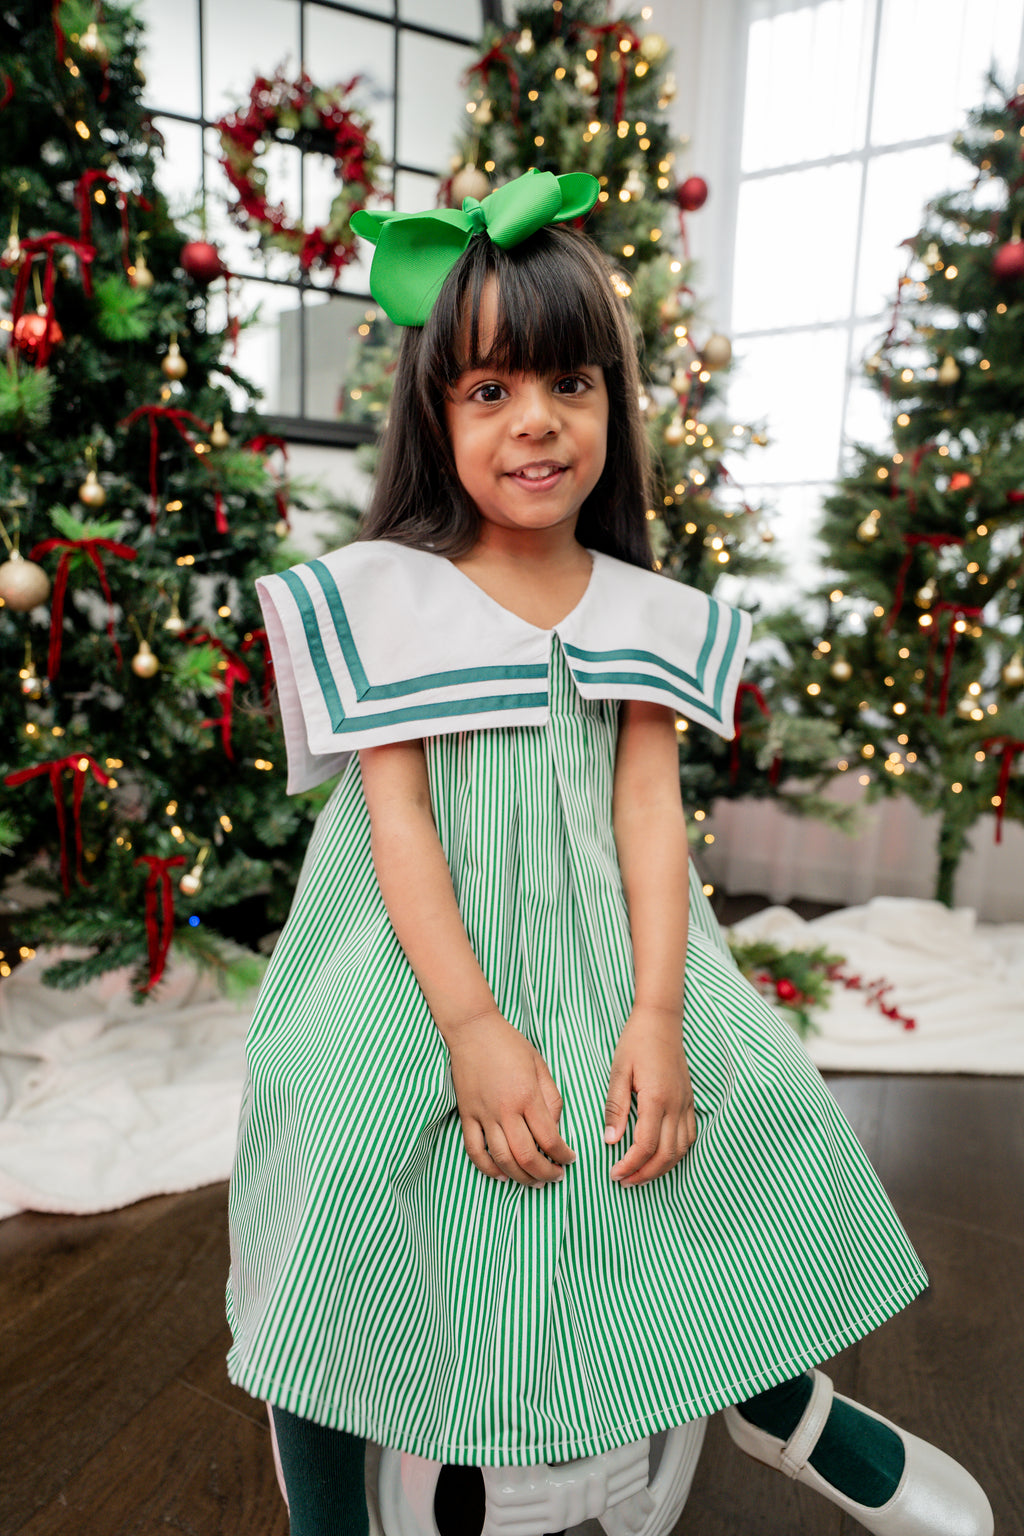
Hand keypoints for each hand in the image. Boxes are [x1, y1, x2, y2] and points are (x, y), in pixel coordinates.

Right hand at [447, 1010, 574, 1186]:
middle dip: (545, 1173)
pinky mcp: (466, 1115)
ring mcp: (483, 1114)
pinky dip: (488, 1168)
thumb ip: (551, 1098)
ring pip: (502, 1159)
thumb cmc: (510, 1044)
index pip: (550, 1139)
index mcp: (527, 1096)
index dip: (563, 1155)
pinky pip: (475, 1151)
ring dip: (520, 1177)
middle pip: (527, 1157)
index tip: (570, 1159)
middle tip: (555, 1176)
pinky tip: (502, 1175)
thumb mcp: (540, 1065)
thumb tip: (555, 1128)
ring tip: (534, 1181)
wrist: (473, 1030)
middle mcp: (505, 1110)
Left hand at [604, 1006, 695, 1186]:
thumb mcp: (618, 1071)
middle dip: (645, 1174)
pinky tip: (661, 1155)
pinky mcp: (689, 1100)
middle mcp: (676, 1105)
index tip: (614, 1173)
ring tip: (640, 1174)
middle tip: (624, 1181)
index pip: (645, 1145)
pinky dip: (677, 1153)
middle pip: (666, 1155)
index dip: (630, 1165)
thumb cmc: (636, 1042)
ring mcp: (686, 1103)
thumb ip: (616, 1107)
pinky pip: (689, 1136)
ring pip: (681, 1149)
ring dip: (661, 1167)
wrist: (661, 1020)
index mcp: (656, 1098)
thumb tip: (610, 1140)